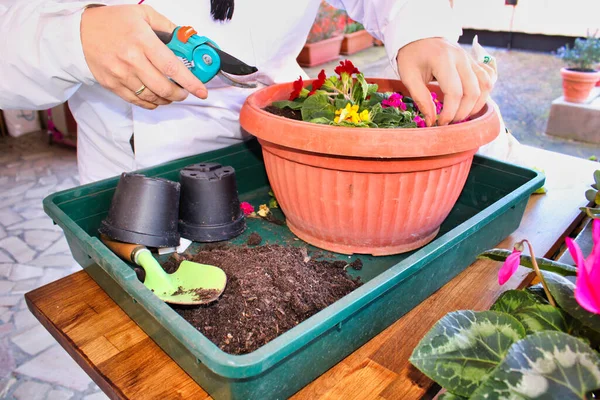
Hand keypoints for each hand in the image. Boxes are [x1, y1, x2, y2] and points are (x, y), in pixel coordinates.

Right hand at [81, 4, 207, 109]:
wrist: (80, 32)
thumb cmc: (112, 22)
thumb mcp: (142, 14)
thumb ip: (167, 26)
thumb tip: (186, 39)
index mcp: (142, 41)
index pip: (172, 67)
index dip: (190, 82)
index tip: (201, 91)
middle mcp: (132, 60)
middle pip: (163, 88)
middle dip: (180, 94)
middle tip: (185, 92)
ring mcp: (121, 75)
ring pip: (152, 97)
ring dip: (166, 99)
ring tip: (171, 94)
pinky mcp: (112, 85)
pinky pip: (137, 101)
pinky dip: (151, 103)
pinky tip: (156, 98)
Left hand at [396, 38, 495, 126]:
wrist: (418, 36)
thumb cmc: (411, 56)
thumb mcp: (409, 77)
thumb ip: (421, 99)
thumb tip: (432, 121)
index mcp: (443, 60)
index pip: (455, 92)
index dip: (450, 112)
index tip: (440, 122)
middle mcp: (461, 58)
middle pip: (473, 91)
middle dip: (463, 112)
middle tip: (449, 122)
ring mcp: (470, 58)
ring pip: (485, 85)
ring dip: (476, 105)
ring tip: (461, 115)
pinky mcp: (473, 61)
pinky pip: (487, 78)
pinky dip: (484, 92)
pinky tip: (472, 102)